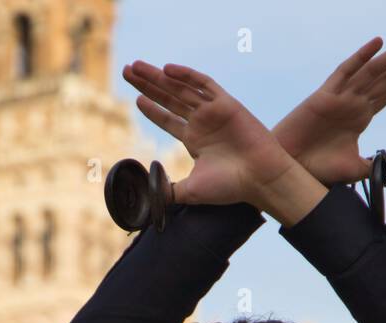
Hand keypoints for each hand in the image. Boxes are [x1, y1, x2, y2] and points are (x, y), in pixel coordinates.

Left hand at [121, 60, 325, 224]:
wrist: (259, 179)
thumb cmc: (229, 187)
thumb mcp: (190, 191)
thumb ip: (167, 190)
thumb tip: (146, 193)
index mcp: (195, 140)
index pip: (168, 119)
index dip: (152, 109)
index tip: (136, 100)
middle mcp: (202, 123)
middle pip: (169, 98)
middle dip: (147, 85)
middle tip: (127, 71)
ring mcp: (213, 112)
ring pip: (181, 88)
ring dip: (158, 77)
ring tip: (135, 67)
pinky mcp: (226, 103)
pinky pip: (204, 84)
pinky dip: (186, 75)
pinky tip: (167, 70)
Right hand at [273, 37, 385, 184]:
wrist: (290, 170)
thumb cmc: (317, 168)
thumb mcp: (353, 170)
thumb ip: (372, 165)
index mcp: (360, 117)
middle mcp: (353, 103)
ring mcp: (340, 97)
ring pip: (372, 72)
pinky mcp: (324, 96)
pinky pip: (344, 72)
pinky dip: (360, 58)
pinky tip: (377, 44)